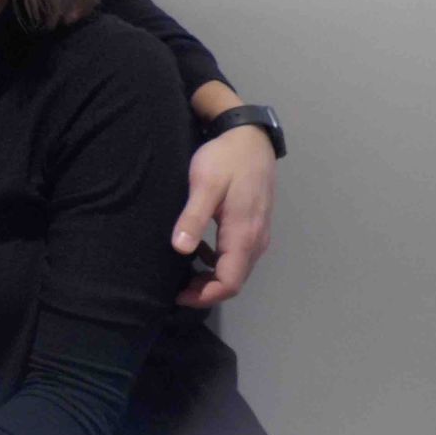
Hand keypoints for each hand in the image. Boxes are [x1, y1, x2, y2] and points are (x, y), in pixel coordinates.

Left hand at [171, 124, 274, 307]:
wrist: (249, 138)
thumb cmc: (225, 159)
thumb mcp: (204, 185)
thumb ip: (194, 218)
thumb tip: (180, 250)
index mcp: (244, 234)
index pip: (229, 282)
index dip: (205, 296)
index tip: (178, 296)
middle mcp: (256, 240)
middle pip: (235, 280)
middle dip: (206, 291)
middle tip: (177, 289)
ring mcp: (258, 233)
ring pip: (238, 269)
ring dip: (212, 278)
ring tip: (183, 274)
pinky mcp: (254, 225)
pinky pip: (239, 255)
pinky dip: (219, 263)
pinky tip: (198, 253)